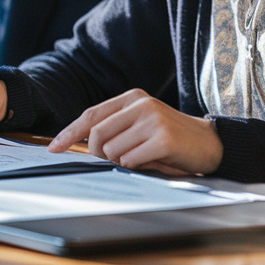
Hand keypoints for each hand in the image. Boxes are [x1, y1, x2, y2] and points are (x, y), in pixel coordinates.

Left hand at [47, 89, 222, 174]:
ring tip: (144, 157)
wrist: (210, 143)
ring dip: (123, 162)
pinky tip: (153, 161)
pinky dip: (136, 166)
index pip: (90, 115)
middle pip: (96, 135)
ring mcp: (152, 119)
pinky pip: (130, 160)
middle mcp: (140, 104)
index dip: (69, 133)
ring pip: (112, 151)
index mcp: (131, 98)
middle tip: (122, 159)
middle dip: (100, 154)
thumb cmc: (170, 138)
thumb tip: (82, 144)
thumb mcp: (141, 124)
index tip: (53, 148)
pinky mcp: (162, 138)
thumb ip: (115, 128)